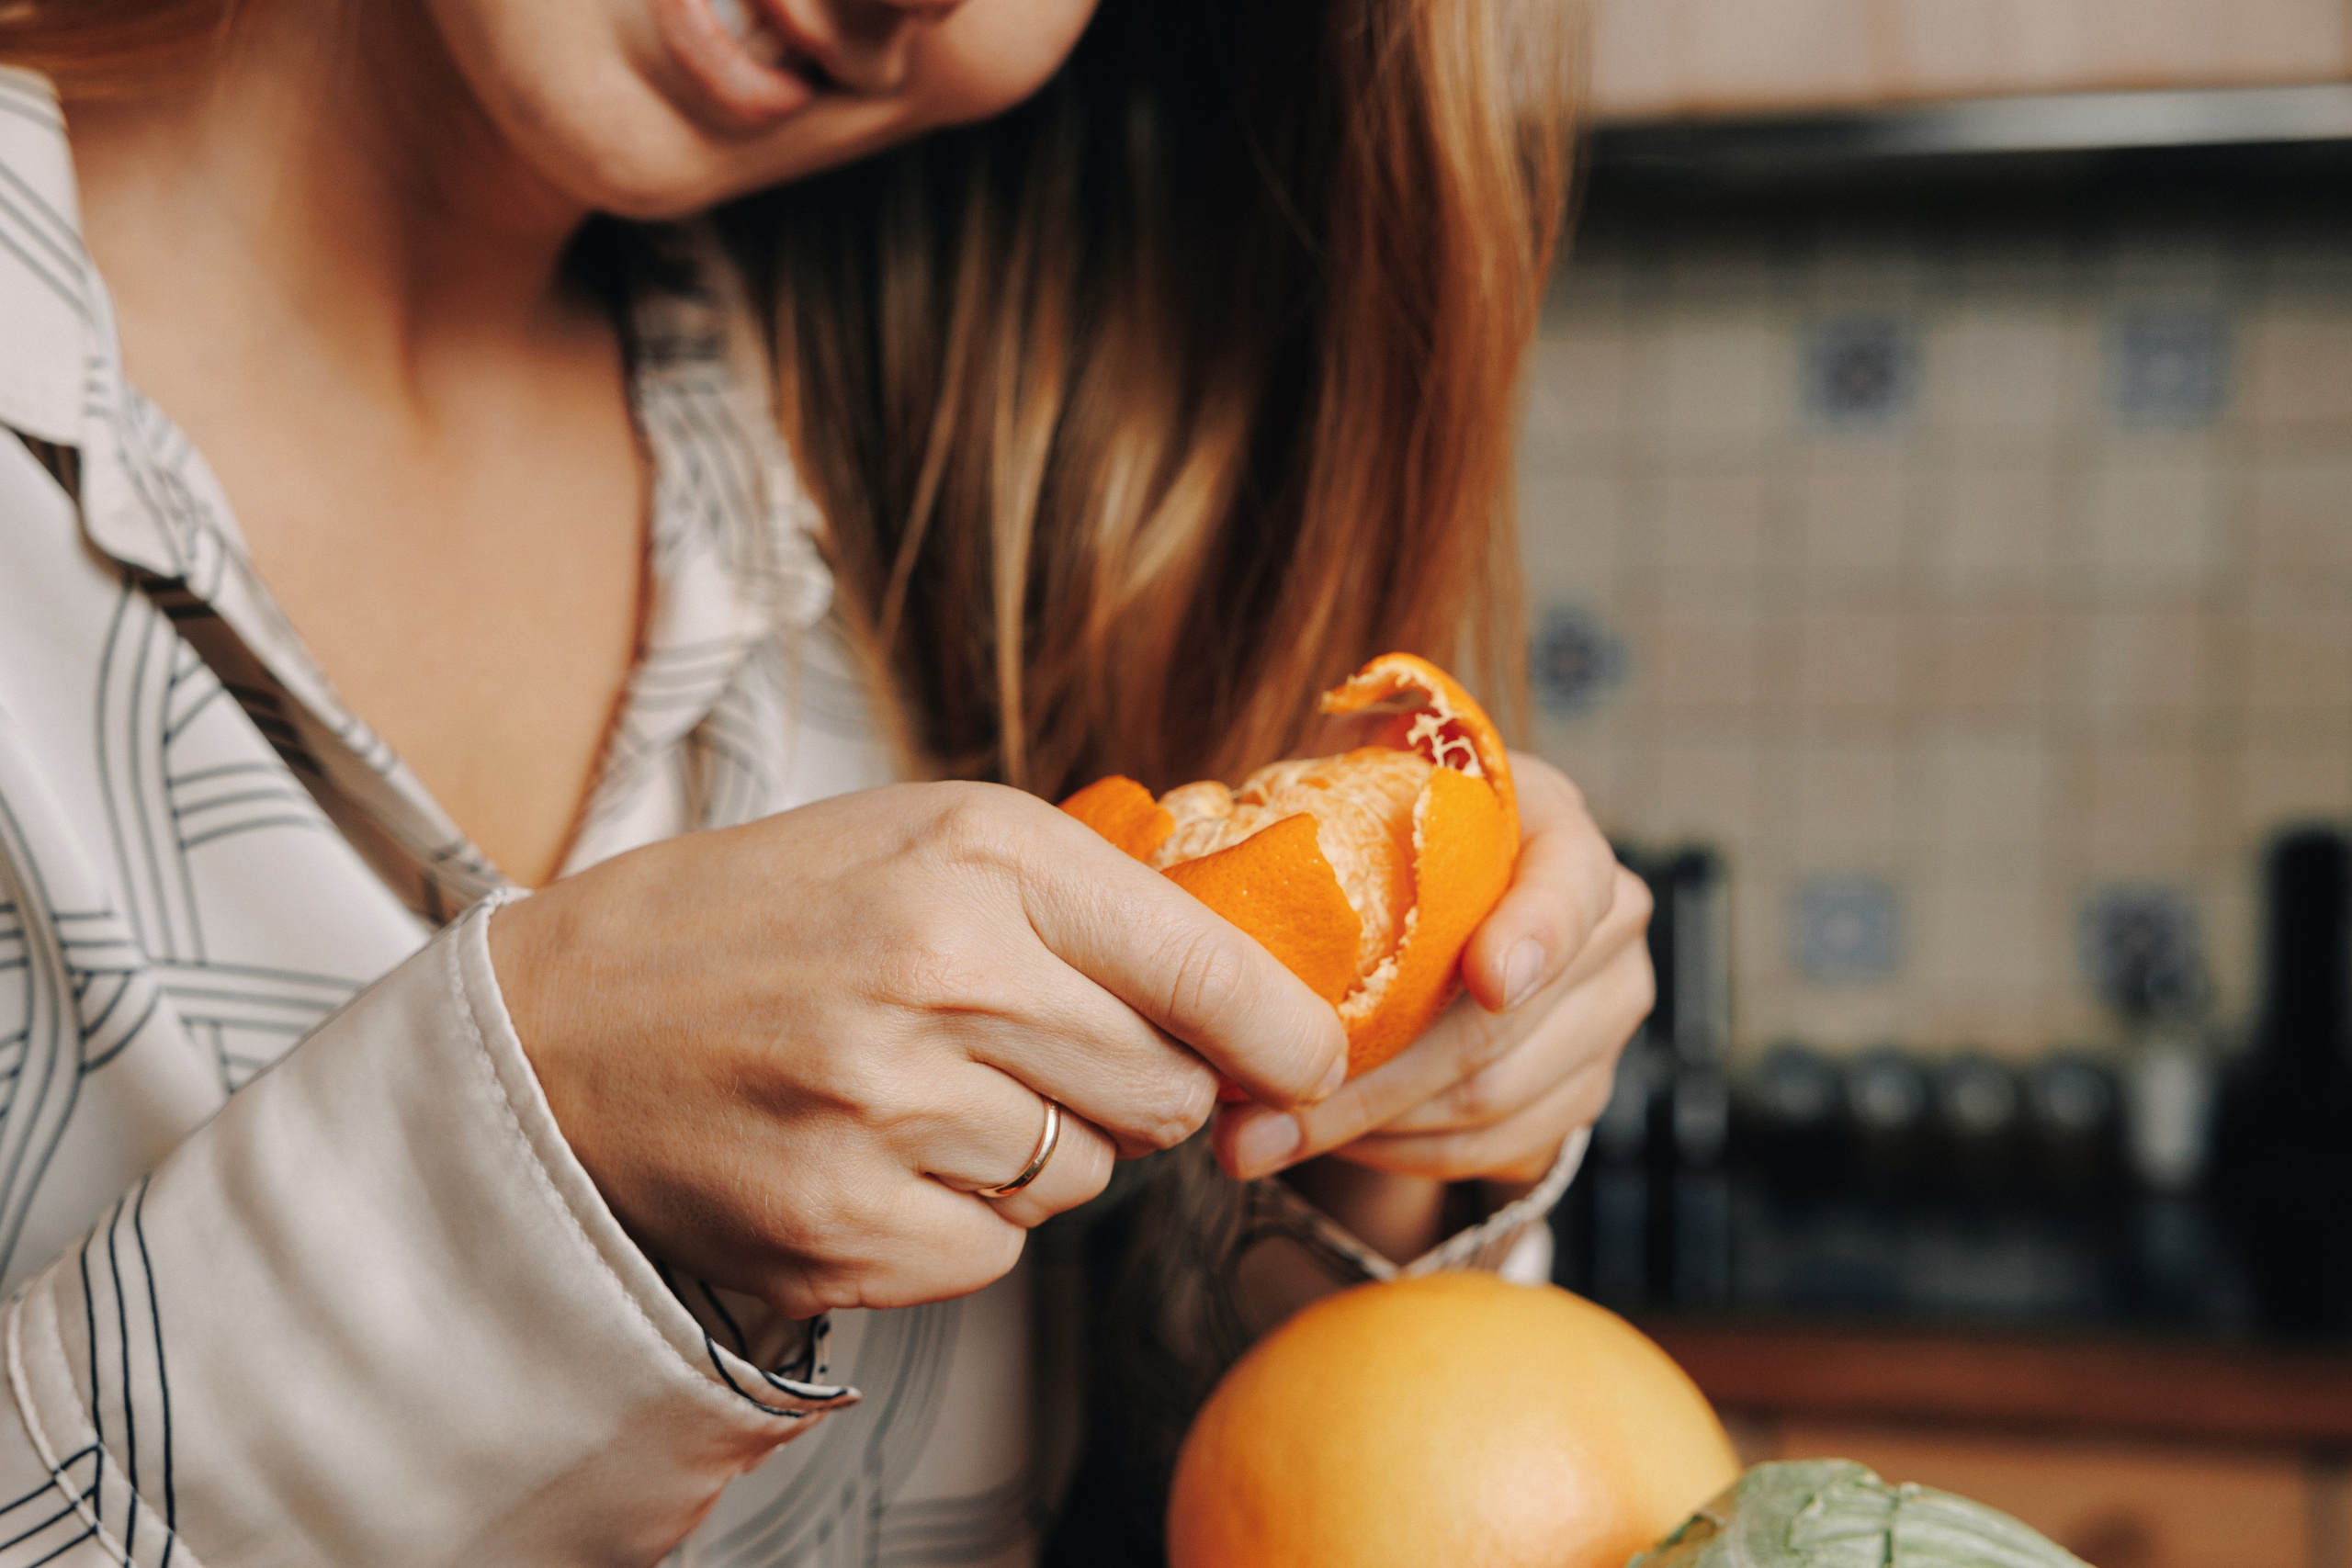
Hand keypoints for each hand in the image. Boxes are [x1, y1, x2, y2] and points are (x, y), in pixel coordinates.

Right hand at [489, 782, 1344, 1318]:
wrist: (557, 1025)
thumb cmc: (754, 921)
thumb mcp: (922, 839)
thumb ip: (1083, 899)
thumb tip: (1245, 997)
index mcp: (979, 852)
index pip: (1209, 965)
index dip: (1288, 1033)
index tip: (1309, 1063)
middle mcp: (945, 972)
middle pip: (1166, 1089)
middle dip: (1135, 1085)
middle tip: (1033, 1051)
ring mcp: (891, 1109)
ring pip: (1089, 1175)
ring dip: (1042, 1150)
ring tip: (923, 1091)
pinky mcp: (846, 1227)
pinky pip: (998, 1252)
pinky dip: (964, 1221)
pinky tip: (879, 1156)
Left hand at [1212, 754, 1649, 1199]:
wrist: (1436, 893)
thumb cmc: (1381, 835)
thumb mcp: (1354, 801)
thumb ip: (1311, 827)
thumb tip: (1201, 880)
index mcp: (1554, 828)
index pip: (1573, 881)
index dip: (1537, 933)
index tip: (1489, 981)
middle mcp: (1610, 922)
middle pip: (1504, 1024)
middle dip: (1372, 1079)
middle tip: (1259, 1112)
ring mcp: (1604, 1013)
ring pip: (1494, 1101)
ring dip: (1368, 1128)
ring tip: (1262, 1134)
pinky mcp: (1583, 1090)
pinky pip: (1495, 1147)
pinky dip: (1402, 1153)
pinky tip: (1329, 1141)